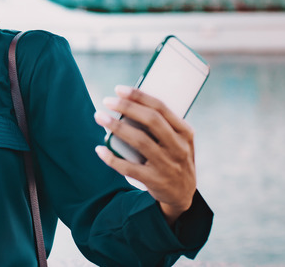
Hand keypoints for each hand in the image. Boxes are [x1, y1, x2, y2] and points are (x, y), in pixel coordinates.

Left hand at [94, 85, 196, 224]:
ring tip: (100, 117)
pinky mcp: (155, 181)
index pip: (161, 108)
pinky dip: (113, 158)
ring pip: (140, 141)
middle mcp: (179, 147)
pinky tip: (100, 149)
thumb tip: (128, 103)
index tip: (119, 89)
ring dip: (117, 127)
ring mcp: (168, 165)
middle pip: (151, 121)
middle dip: (127, 108)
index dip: (139, 96)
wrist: (183, 195)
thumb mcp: (178, 140)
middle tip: (107, 101)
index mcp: (185, 132)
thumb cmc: (174, 158)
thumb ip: (162, 125)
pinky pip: (129, 168)